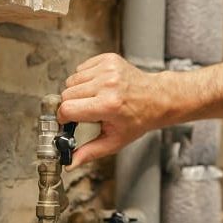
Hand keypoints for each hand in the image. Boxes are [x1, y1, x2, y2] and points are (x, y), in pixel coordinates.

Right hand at [58, 53, 166, 169]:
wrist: (157, 98)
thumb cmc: (138, 119)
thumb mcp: (115, 140)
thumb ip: (90, 152)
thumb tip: (70, 164)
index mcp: (109, 105)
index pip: (67, 109)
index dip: (64, 118)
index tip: (68, 121)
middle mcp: (108, 84)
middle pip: (67, 94)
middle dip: (71, 105)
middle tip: (86, 112)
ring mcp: (108, 69)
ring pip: (72, 80)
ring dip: (78, 91)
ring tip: (95, 98)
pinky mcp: (108, 59)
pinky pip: (81, 68)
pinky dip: (85, 78)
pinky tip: (99, 86)